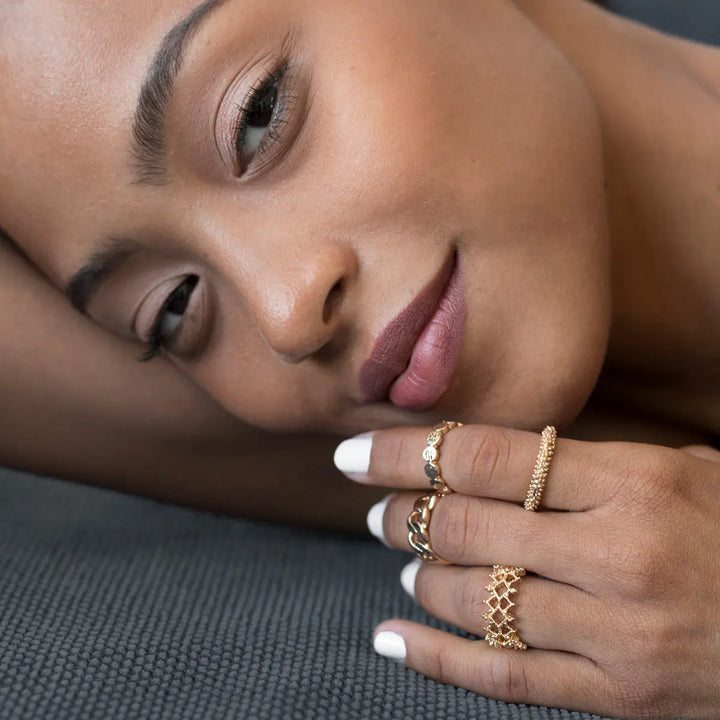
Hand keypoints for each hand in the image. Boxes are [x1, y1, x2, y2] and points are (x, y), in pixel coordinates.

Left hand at [335, 425, 719, 718]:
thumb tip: (490, 462)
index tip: (355, 454)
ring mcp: (616, 634)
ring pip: (476, 602)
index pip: (487, 458)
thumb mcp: (682, 471)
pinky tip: (392, 640)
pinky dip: (436, 659)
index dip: (408, 453)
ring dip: (422, 577)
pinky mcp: (618, 698)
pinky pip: (505, 679)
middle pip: (468, 528)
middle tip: (379, 510)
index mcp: (635, 483)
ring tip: (407, 560)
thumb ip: (590, 467)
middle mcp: (618, 556)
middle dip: (404, 516)